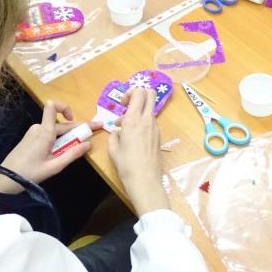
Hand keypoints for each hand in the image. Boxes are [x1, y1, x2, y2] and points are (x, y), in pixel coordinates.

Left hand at [0, 101, 96, 192]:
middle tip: (97, 130)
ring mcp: (33, 132)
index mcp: (44, 132)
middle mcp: (39, 128)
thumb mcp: (54, 166)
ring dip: (68, 136)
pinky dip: (59, 140)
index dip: (65, 107)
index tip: (74, 119)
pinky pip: (49, 134)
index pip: (52, 106)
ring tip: (78, 147)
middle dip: (78, 128)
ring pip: (56, 130)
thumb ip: (72, 154)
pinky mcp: (31, 138)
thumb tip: (89, 144)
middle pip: (61, 123)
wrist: (6, 179)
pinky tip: (62, 152)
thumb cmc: (30, 173)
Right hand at [108, 88, 169, 215]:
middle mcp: (147, 119)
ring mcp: (155, 127)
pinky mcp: (159, 136)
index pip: (138, 92)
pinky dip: (142, 123)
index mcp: (134, 119)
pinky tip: (133, 138)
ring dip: (138, 112)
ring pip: (149, 109)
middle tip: (127, 106)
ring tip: (125, 128)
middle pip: (150, 93)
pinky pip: (150, 122)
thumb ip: (114, 134)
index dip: (130, 92)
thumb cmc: (126, 164)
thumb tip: (118, 130)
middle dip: (138, 94)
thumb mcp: (113, 148)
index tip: (122, 104)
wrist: (145, 180)